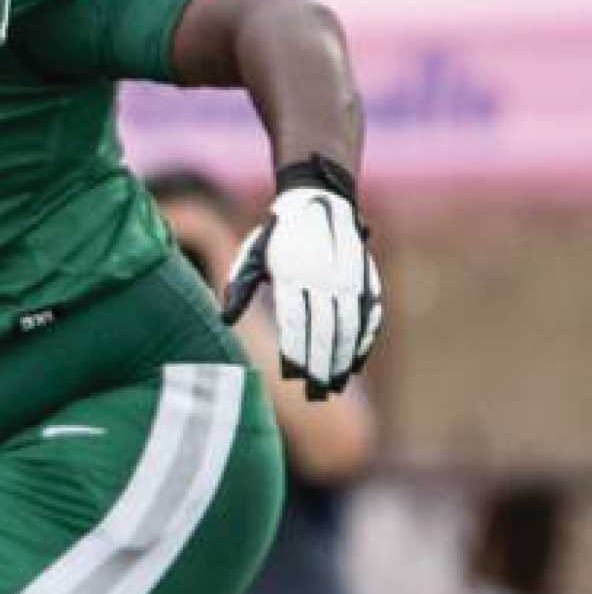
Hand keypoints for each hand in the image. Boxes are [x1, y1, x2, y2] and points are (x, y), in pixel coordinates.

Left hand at [221, 185, 382, 398]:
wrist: (319, 200)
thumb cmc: (278, 236)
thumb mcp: (253, 256)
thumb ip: (240, 288)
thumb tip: (224, 320)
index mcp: (292, 274)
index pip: (295, 321)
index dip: (295, 350)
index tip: (291, 376)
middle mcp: (323, 279)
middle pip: (324, 330)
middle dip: (321, 365)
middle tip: (316, 394)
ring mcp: (348, 280)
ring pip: (348, 327)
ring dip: (344, 359)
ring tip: (336, 386)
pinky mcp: (365, 279)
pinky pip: (369, 316)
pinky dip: (364, 341)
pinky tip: (356, 363)